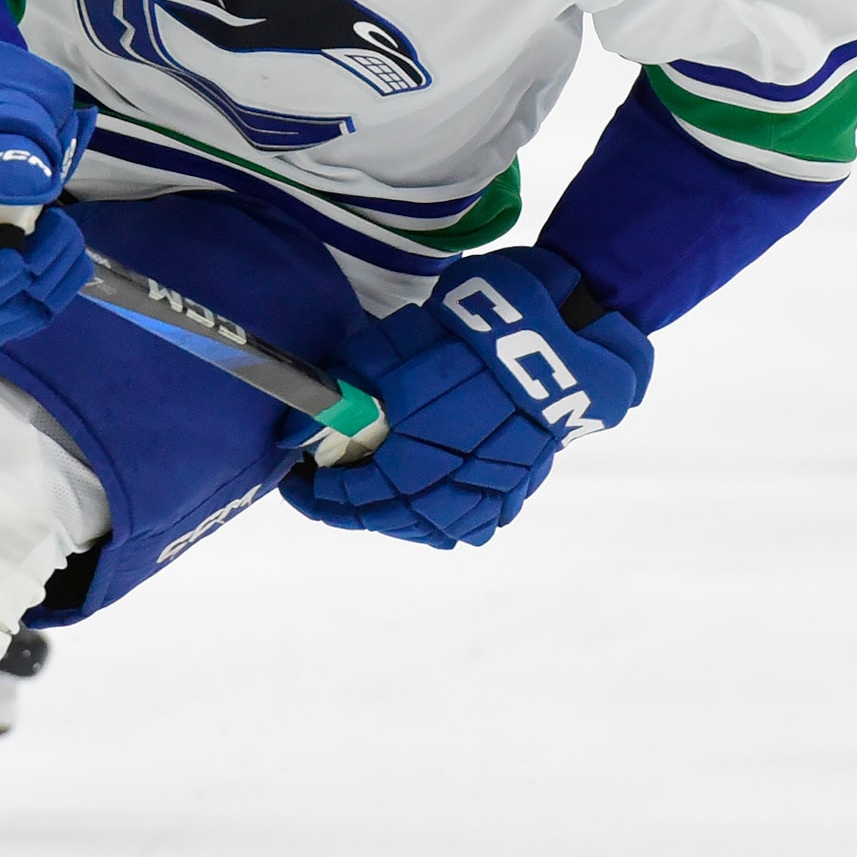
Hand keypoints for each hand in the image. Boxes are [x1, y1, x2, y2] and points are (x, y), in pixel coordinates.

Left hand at [284, 248, 651, 548]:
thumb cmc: (472, 330)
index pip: (351, 496)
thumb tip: (298, 430)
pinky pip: (473, 519)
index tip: (296, 480)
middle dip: (349, 506)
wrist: (560, 331)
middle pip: (387, 516)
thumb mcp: (394, 344)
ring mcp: (489, 490)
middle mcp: (450, 485)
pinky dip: (442, 518)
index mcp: (413, 455)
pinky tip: (427, 504)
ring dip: (394, 518)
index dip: (316, 495)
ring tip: (372, 498)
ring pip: (430, 526)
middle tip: (326, 486)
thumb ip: (346, 387)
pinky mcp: (520, 483)